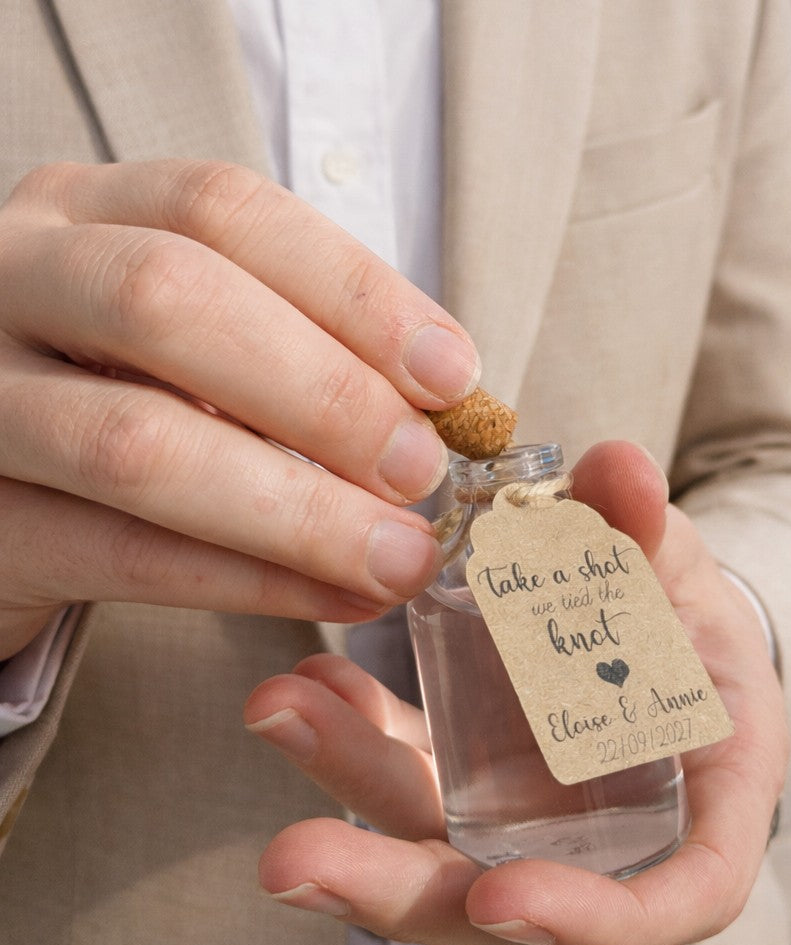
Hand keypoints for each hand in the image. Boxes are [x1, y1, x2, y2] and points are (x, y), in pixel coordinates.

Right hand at [0, 160, 479, 654]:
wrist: (0, 474)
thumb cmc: (124, 385)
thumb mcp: (198, 335)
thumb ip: (297, 347)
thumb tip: (442, 407)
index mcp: (87, 211)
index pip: (226, 211)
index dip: (355, 291)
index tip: (453, 375)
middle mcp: (12, 279)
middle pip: (170, 301)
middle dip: (325, 394)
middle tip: (422, 469)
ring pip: (139, 445)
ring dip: (299, 511)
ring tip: (400, 555)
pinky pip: (122, 555)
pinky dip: (249, 582)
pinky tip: (334, 595)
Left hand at [244, 440, 788, 944]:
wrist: (653, 620)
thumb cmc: (691, 612)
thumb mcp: (683, 565)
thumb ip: (651, 525)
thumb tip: (620, 464)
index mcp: (698, 802)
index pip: (670, 900)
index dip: (590, 919)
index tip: (500, 897)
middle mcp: (597, 830)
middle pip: (501, 898)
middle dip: (394, 888)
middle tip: (296, 863)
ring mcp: (518, 809)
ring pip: (427, 832)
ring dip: (345, 783)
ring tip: (278, 711)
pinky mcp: (464, 771)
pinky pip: (403, 766)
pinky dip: (353, 734)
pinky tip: (311, 682)